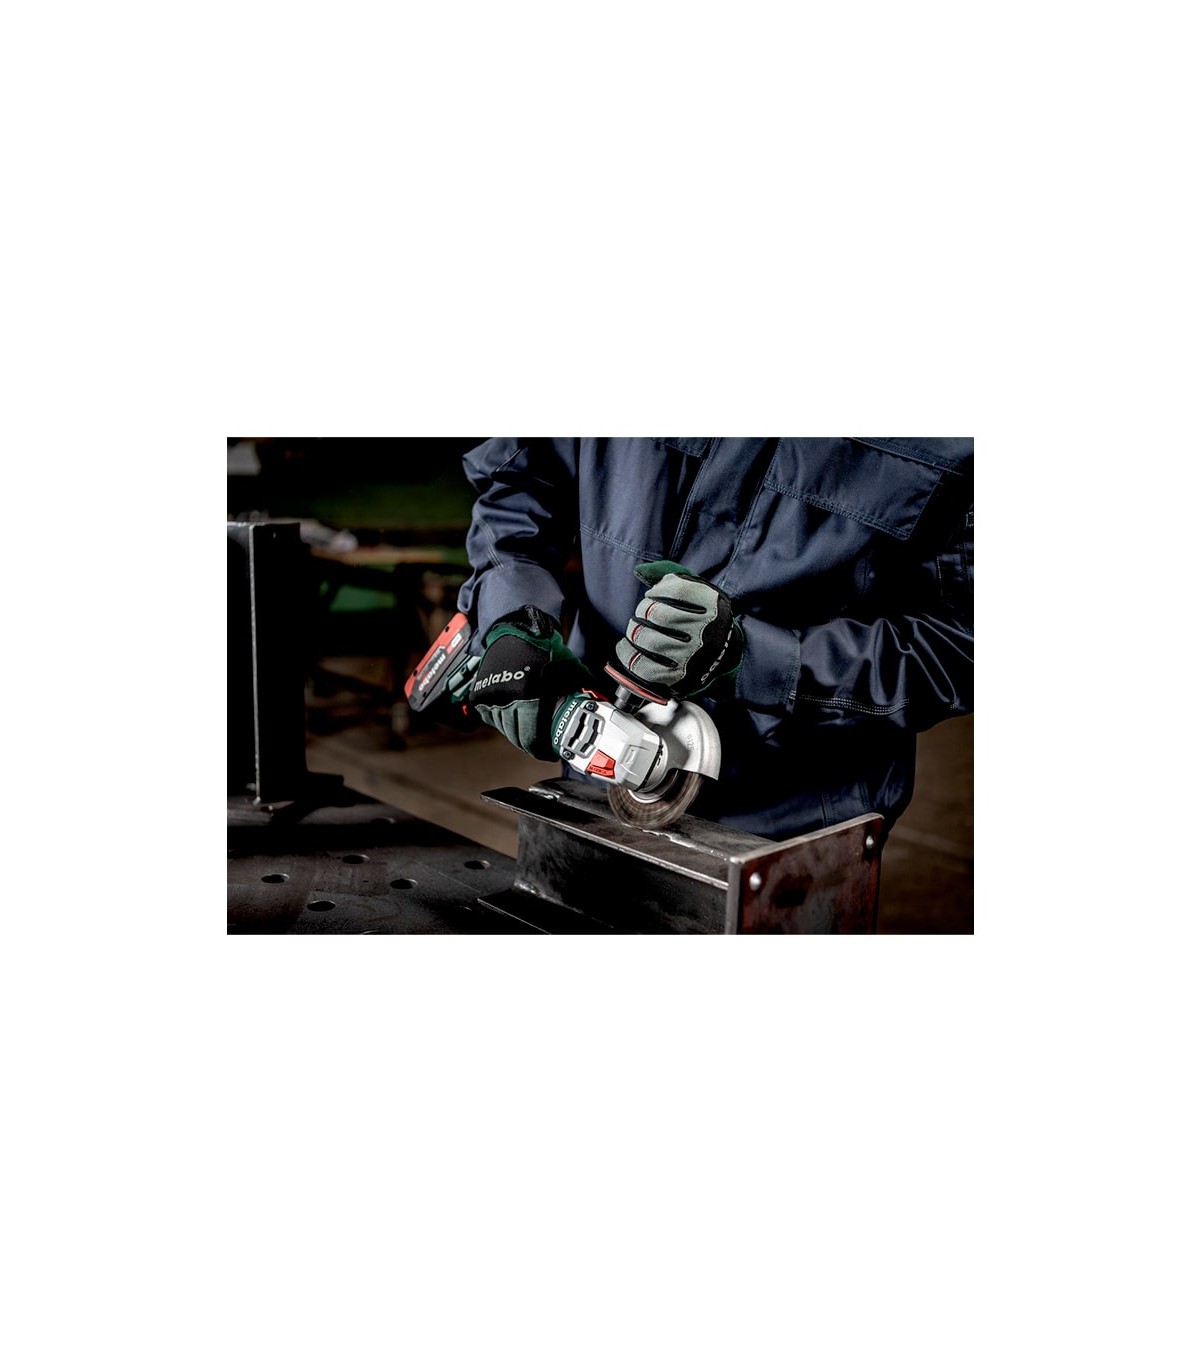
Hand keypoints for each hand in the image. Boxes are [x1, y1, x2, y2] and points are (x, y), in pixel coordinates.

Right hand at [469, 606, 591, 759]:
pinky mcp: (482, 691)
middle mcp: (509, 697)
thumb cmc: (546, 648)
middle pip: (516, 736)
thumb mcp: (571, 668)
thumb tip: (601, 706)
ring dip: (515, 732)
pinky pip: (489, 715)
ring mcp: (493, 695)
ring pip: (502, 728)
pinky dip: (499, 718)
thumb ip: (584, 688)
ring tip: (527, 732)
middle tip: (540, 745)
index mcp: (532, 694)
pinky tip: (511, 717)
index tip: (547, 752)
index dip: (540, 750)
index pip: (531, 737)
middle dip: (529, 743)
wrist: (519, 629)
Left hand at [611, 561, 743, 699]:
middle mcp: (704, 630)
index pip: (676, 589)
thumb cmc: (700, 615)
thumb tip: (639, 571)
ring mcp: (692, 655)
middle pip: (658, 615)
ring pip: (649, 640)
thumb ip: (668, 573)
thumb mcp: (694, 589)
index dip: (656, 591)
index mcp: (711, 604)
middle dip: (642, 612)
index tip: (652, 595)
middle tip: (642, 615)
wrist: (721, 652)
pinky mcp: (679, 676)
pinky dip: (628, 654)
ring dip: (634, 632)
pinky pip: (644, 666)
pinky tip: (626, 647)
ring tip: (636, 629)